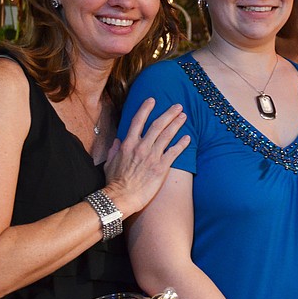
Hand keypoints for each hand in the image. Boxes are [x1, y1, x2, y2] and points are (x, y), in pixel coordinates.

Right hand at [104, 98, 189, 215]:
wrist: (121, 198)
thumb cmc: (114, 183)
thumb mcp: (109, 163)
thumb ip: (114, 150)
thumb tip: (118, 141)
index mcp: (128, 144)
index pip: (138, 121)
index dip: (146, 108)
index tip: (153, 100)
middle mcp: (141, 147)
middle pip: (157, 125)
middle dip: (169, 114)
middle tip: (178, 106)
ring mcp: (152, 156)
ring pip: (167, 135)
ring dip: (177, 124)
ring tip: (184, 116)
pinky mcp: (161, 167)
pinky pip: (174, 152)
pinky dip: (182, 143)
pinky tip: (188, 138)